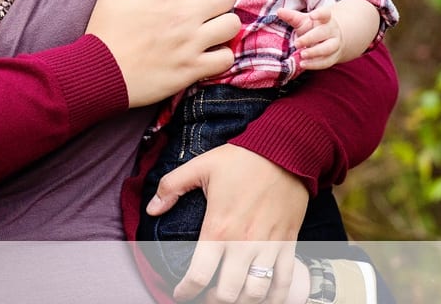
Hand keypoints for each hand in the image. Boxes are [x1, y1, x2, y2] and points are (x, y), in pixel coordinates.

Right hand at [88, 0, 238, 107]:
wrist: (98, 75)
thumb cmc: (103, 36)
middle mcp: (184, 17)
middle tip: (209, 9)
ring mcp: (191, 44)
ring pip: (232, 25)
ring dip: (225, 26)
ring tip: (212, 31)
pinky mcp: (192, 69)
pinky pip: (226, 59)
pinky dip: (221, 57)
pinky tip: (209, 55)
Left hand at [145, 144, 307, 303]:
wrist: (286, 151)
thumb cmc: (242, 159)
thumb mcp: (201, 166)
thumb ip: (172, 187)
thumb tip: (152, 209)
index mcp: (219, 228)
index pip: (199, 276)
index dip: (186, 292)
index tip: (180, 293)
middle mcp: (244, 244)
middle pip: (226, 294)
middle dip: (211, 300)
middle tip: (205, 294)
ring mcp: (268, 247)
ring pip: (255, 294)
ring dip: (241, 300)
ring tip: (231, 295)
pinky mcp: (288, 244)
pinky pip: (284, 282)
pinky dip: (275, 297)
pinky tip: (263, 297)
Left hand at [278, 7, 342, 70]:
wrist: (330, 40)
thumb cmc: (313, 28)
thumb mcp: (303, 21)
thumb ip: (292, 17)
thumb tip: (279, 11)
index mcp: (325, 19)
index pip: (325, 14)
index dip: (319, 14)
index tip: (311, 15)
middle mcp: (332, 31)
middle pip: (324, 33)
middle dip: (310, 38)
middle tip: (296, 43)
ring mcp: (335, 44)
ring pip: (327, 48)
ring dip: (314, 52)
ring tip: (302, 55)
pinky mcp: (333, 57)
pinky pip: (326, 62)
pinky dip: (314, 64)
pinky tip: (303, 64)